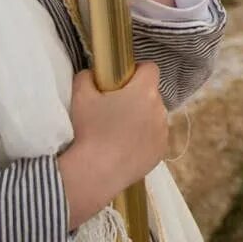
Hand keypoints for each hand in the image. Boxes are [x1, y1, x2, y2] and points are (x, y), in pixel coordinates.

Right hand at [57, 66, 167, 228]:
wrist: (95, 173)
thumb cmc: (89, 130)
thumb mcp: (80, 94)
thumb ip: (88, 76)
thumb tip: (94, 75)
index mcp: (144, 91)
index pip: (150, 68)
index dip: (135, 71)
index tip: (120, 81)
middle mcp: (160, 110)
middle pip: (151, 93)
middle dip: (136, 96)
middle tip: (114, 108)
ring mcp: (162, 133)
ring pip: (154, 116)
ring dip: (142, 117)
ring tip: (119, 131)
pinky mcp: (160, 153)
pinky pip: (154, 137)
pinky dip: (144, 138)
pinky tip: (125, 147)